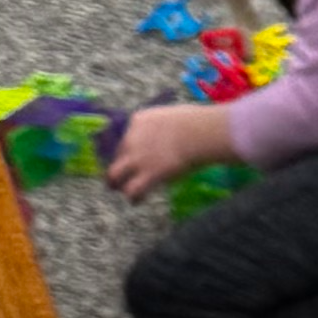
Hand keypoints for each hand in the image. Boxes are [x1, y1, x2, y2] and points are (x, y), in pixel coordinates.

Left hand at [102, 102, 236, 197]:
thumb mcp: (173, 116)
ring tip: (124, 190)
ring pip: (113, 175)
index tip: (135, 155)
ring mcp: (138, 157)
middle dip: (119, 165)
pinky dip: (134, 197)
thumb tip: (167, 137)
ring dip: (117, 184)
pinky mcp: (148, 174)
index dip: (128, 148)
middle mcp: (132, 139)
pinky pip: (132, 190)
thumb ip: (162, 126)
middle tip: (123, 175)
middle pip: (116, 156)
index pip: (124, 136)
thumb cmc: (198, 122)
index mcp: (139, 121)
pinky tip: (138, 201)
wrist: (204, 133)